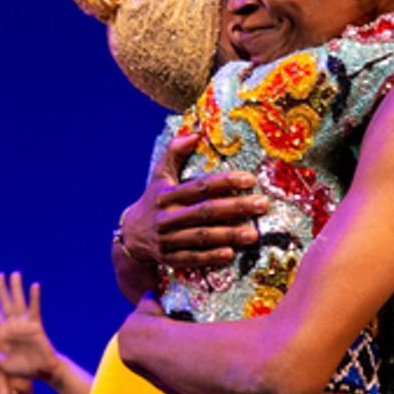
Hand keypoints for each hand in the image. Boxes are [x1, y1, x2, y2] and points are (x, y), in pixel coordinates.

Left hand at [0, 271, 57, 380]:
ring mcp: (25, 324)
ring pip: (19, 302)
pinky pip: (35, 309)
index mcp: (5, 334)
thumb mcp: (6, 365)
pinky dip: (35, 298)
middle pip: (6, 304)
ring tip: (15, 274)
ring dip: (16, 288)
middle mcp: (14, 326)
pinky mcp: (36, 325)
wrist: (43, 371)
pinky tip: (34, 286)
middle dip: (2, 290)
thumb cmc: (26, 369)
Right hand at [120, 133, 269, 268]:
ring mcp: (167, 240)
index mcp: (166, 195)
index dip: (224, 182)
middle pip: (205, 212)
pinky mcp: (169, 259)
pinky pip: (193, 258)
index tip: (249, 179)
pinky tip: (231, 253)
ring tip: (254, 233)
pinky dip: (211, 257)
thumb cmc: (155, 200)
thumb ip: (175, 153)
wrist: (131, 236)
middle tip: (262, 204)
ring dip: (228, 235)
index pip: (199, 187)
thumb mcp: (160, 175)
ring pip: (201, 237)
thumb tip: (195, 133)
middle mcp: (166, 218)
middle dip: (235, 207)